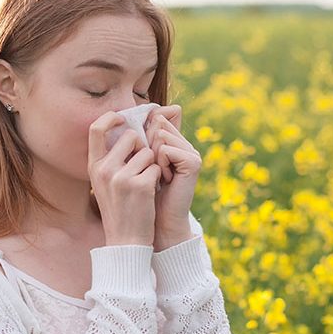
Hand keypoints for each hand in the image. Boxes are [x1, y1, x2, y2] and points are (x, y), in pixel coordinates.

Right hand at [88, 111, 161, 246]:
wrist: (126, 241)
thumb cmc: (120, 209)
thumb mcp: (106, 184)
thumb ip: (112, 159)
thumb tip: (128, 132)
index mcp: (94, 167)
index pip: (95, 129)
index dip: (110, 117)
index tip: (122, 118)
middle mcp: (104, 170)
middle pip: (130, 136)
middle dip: (142, 146)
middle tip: (143, 165)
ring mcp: (121, 178)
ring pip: (147, 152)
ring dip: (152, 165)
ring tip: (144, 184)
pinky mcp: (140, 186)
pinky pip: (157, 168)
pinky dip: (158, 178)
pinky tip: (150, 193)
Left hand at [145, 104, 201, 249]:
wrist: (157, 222)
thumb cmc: (144, 194)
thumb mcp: (139, 162)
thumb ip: (141, 139)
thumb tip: (142, 112)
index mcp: (175, 142)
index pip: (157, 119)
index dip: (144, 137)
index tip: (145, 162)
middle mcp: (185, 144)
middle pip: (157, 125)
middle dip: (147, 148)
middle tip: (153, 171)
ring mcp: (191, 152)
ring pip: (160, 135)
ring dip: (152, 157)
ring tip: (160, 176)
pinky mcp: (193, 162)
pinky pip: (166, 149)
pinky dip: (160, 164)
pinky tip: (166, 180)